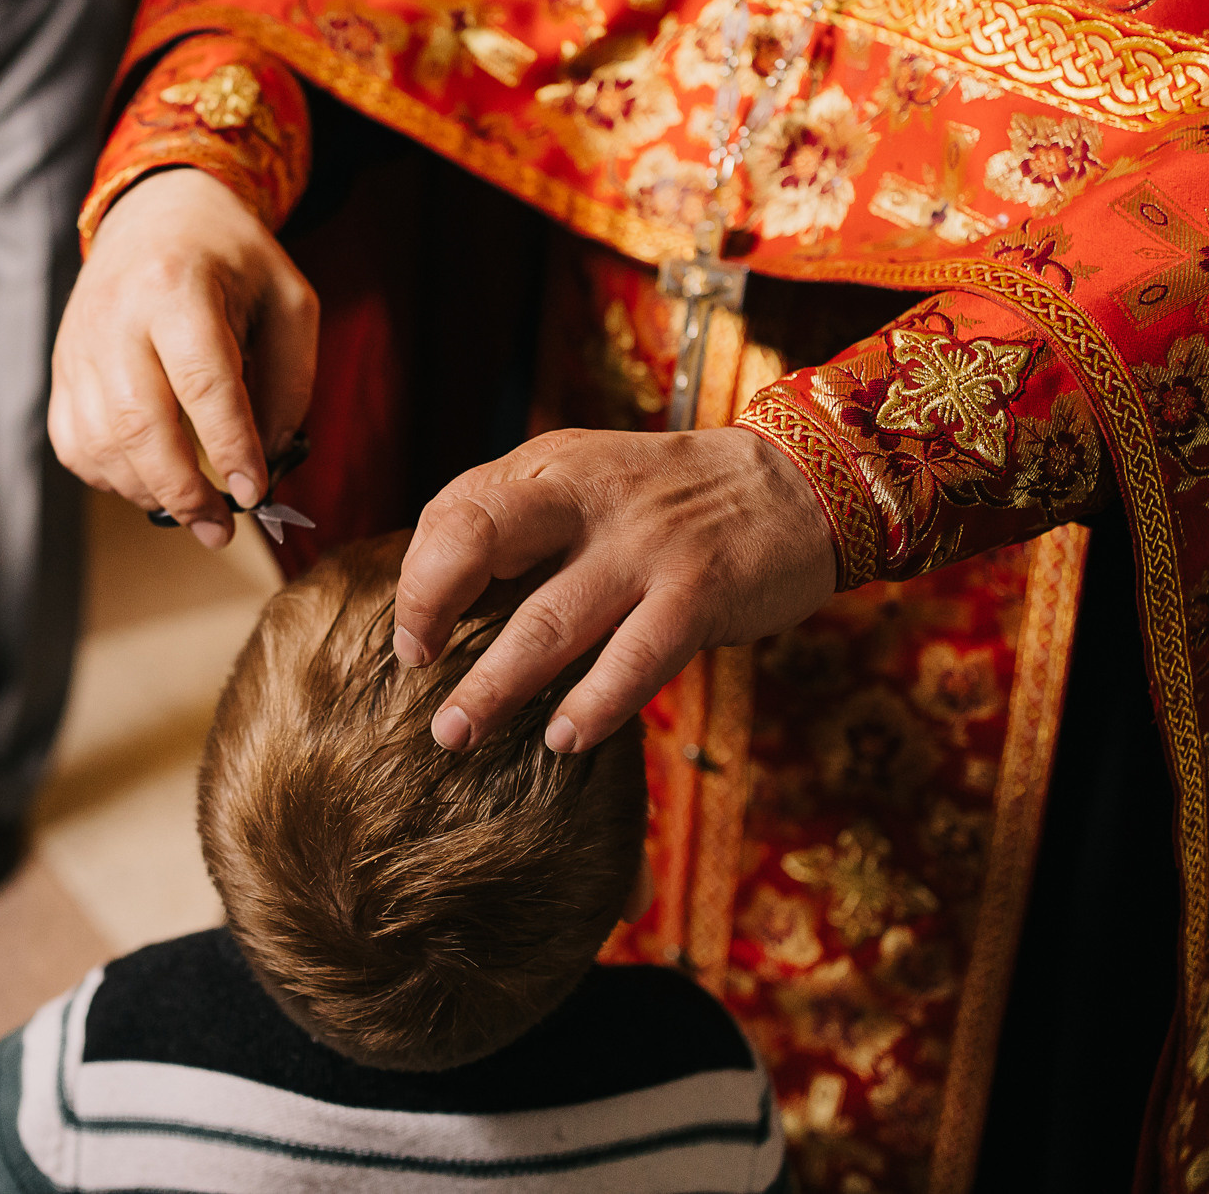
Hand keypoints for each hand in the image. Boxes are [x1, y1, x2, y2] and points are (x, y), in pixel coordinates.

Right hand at [50, 168, 317, 547]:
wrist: (154, 215)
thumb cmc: (232, 262)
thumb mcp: (288, 303)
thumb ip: (289, 383)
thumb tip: (266, 462)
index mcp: (178, 286)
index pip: (203, 381)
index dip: (229, 445)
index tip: (256, 492)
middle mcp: (116, 315)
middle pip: (141, 423)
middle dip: (185, 490)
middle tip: (222, 528)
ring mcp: (79, 344)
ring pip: (102, 442)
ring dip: (149, 492)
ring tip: (195, 509)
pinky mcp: (61, 368)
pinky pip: (74, 443)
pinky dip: (110, 478)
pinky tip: (150, 480)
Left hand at [394, 427, 836, 752]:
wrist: (796, 483)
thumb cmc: (665, 501)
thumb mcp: (582, 481)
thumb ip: (514, 523)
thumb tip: (429, 599)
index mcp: (547, 469)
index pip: (454, 511)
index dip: (419, 578)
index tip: (412, 641)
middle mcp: (586, 498)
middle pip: (480, 537)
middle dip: (429, 608)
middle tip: (414, 675)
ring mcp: (644, 545)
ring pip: (548, 619)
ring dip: (495, 686)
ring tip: (458, 734)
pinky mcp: (699, 592)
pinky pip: (634, 658)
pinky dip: (594, 704)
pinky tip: (562, 740)